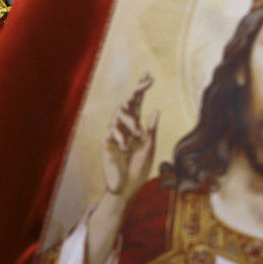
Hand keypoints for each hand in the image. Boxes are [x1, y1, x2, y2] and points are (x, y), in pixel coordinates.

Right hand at [102, 73, 158, 200]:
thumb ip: (151, 130)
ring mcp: (113, 134)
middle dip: (137, 91)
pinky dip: (121, 138)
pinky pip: (112, 132)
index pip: (137, 103)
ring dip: (131, 123)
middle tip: (147, 83)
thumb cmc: (139, 169)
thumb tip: (156, 109)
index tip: (149, 75)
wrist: (127, 188)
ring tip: (138, 135)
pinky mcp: (106, 143)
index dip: (141, 88)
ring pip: (119, 115)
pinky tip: (125, 148)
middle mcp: (123, 127)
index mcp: (135, 126)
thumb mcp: (149, 147)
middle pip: (127, 104)